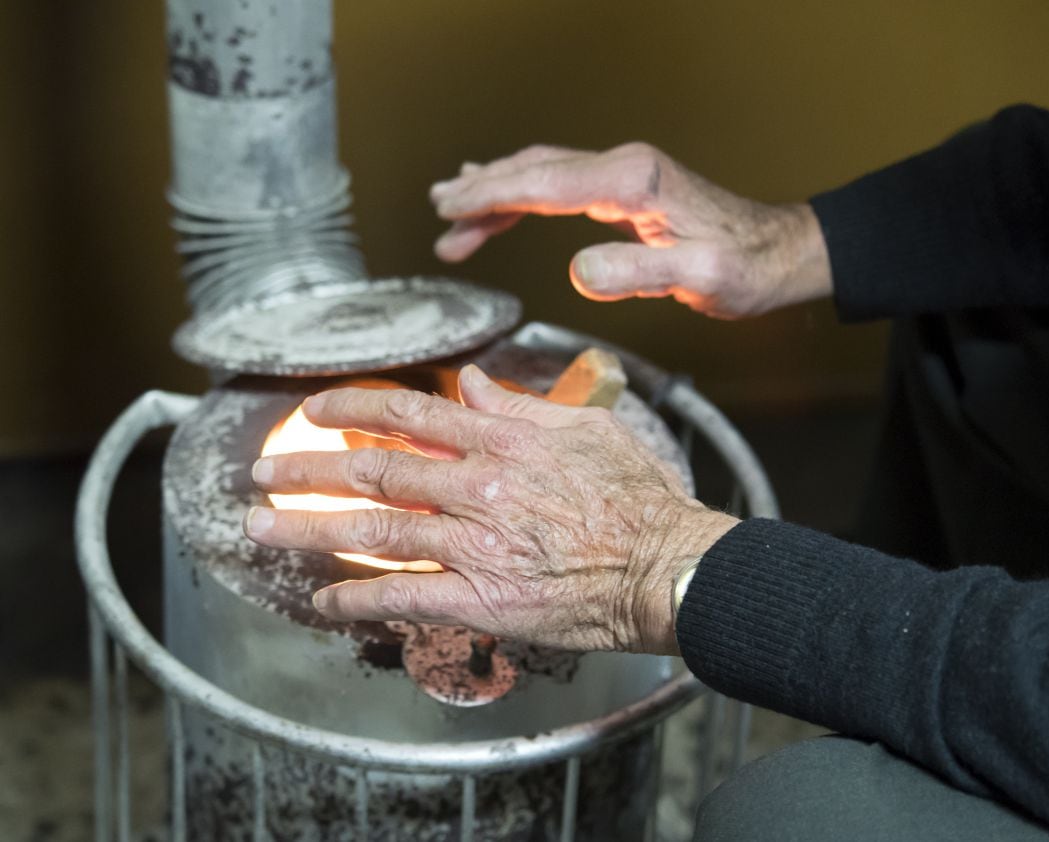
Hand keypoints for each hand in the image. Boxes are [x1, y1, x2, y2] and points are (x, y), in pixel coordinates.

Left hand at [243, 365, 736, 653]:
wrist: (665, 567)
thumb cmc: (635, 498)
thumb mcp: (585, 429)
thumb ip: (521, 407)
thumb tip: (473, 385)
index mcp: (501, 441)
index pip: (408, 413)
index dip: (351, 408)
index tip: (314, 412)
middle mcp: (476, 488)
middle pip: (373, 471)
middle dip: (305, 470)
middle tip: (262, 473)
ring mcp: (473, 545)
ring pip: (372, 531)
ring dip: (307, 529)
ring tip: (261, 528)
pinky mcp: (481, 599)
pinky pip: (402, 597)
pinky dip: (355, 598)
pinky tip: (323, 600)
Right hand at [430, 143, 831, 318]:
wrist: (779, 252)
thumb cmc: (746, 267)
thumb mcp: (700, 279)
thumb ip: (640, 274)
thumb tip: (577, 272)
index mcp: (633, 183)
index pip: (545, 183)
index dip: (492, 197)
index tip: (449, 208)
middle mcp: (624, 167)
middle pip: (535, 170)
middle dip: (483, 191)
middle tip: (439, 212)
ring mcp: (625, 174)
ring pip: (543, 172)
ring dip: (497, 191)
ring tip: (453, 210)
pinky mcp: (627, 189)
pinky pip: (561, 183)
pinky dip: (524, 194)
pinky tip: (504, 200)